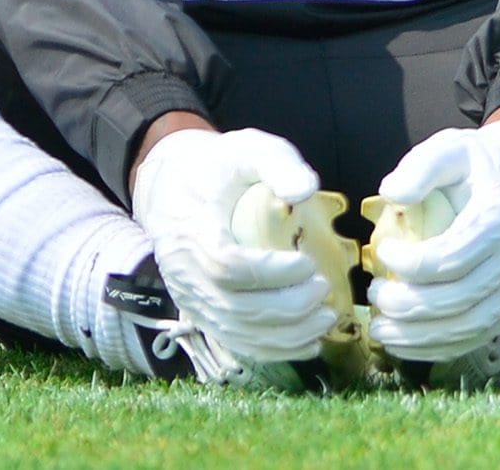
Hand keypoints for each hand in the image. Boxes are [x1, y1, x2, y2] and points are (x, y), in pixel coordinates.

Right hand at [130, 126, 336, 362]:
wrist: (172, 188)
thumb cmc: (216, 168)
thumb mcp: (246, 149)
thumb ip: (277, 163)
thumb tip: (305, 190)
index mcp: (192, 232)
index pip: (229, 267)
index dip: (272, 273)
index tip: (308, 263)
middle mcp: (185, 274)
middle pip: (236, 308)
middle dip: (287, 308)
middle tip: (324, 290)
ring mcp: (191, 299)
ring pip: (237, 333)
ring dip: (286, 335)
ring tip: (327, 318)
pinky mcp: (201, 314)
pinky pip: (235, 342)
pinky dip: (274, 350)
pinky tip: (309, 343)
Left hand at [366, 119, 499, 358]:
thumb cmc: (485, 166)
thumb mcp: (456, 147)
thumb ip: (422, 165)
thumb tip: (390, 193)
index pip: (452, 258)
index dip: (410, 264)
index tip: (382, 251)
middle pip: (459, 299)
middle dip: (408, 305)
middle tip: (373, 295)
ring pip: (469, 327)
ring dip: (419, 336)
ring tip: (380, 328)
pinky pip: (478, 336)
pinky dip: (439, 347)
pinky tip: (405, 343)